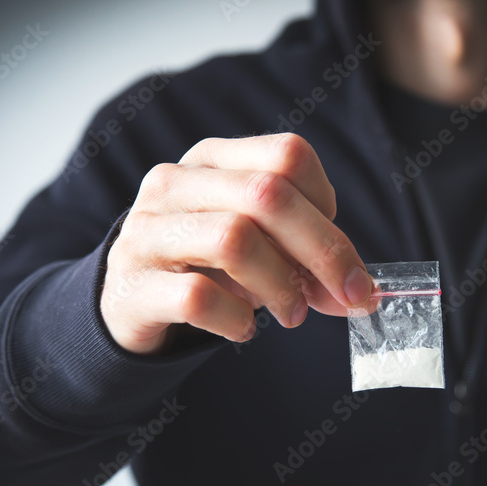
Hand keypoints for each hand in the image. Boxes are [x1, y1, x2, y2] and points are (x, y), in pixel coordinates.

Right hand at [100, 133, 373, 354]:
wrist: (126, 303)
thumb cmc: (206, 266)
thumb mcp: (259, 247)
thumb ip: (308, 260)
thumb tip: (360, 295)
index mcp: (214, 159)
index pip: (288, 155)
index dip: (327, 206)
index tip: (339, 253)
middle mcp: (176, 183)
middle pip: (268, 195)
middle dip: (323, 251)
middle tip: (346, 296)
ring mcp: (147, 231)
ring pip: (234, 239)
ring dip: (280, 287)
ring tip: (291, 314)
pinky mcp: (132, 285)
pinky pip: (198, 297)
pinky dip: (236, 320)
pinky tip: (242, 330)